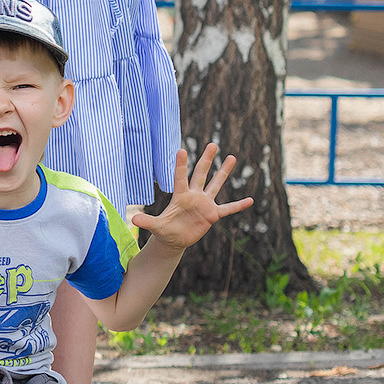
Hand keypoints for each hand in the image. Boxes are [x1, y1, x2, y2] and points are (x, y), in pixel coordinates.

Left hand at [131, 142, 252, 249]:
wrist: (174, 239)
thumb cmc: (164, 230)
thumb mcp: (156, 227)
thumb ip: (147, 222)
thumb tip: (133, 220)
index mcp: (180, 196)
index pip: (180, 178)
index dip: (181, 165)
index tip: (182, 149)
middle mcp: (193, 196)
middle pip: (201, 174)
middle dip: (207, 160)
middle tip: (213, 144)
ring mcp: (204, 204)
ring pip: (216, 185)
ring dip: (224, 172)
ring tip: (232, 157)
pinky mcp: (212, 215)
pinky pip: (228, 209)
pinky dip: (239, 205)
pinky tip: (250, 200)